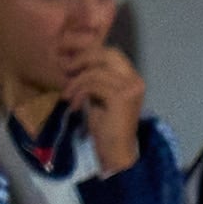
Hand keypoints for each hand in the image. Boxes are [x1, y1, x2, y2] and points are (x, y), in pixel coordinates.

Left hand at [65, 47, 146, 175]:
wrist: (116, 151)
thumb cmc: (107, 127)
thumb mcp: (99, 96)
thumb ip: (95, 79)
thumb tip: (75, 61)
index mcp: (132, 78)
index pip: (111, 52)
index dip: (88, 52)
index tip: (69, 61)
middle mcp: (135, 80)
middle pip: (107, 54)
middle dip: (82, 59)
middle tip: (66, 71)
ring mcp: (131, 89)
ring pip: (96, 71)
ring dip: (76, 82)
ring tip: (67, 95)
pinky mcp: (121, 98)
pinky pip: (93, 85)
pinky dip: (79, 93)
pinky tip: (75, 106)